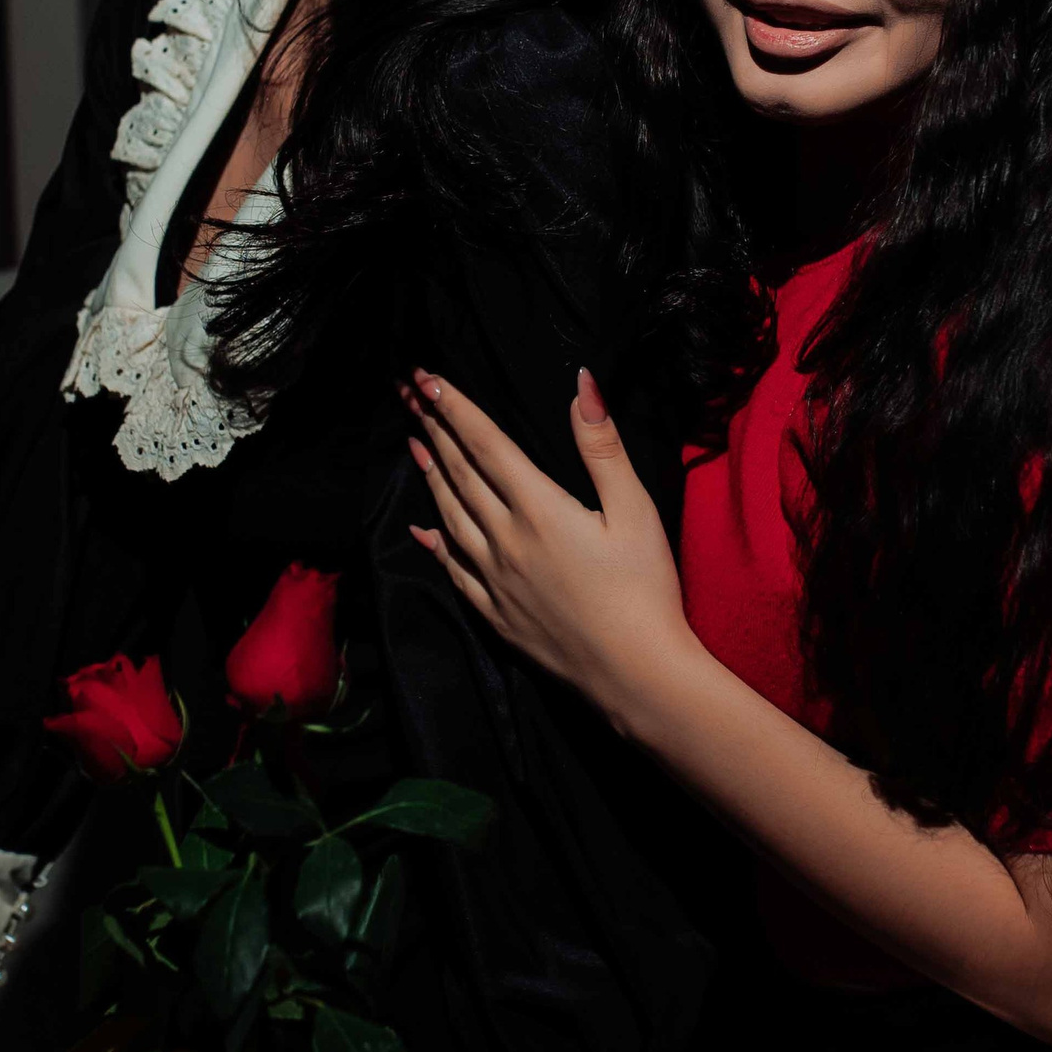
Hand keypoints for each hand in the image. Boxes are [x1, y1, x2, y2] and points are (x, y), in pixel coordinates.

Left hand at [405, 366, 690, 732]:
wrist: (635, 674)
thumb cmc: (644, 589)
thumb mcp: (634, 509)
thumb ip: (601, 445)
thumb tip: (580, 384)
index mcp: (538, 509)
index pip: (485, 444)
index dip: (454, 407)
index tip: (426, 377)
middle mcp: (505, 540)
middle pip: (460, 474)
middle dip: (434, 429)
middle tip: (408, 396)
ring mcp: (495, 580)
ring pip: (450, 518)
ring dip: (430, 478)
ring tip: (415, 446)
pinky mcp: (496, 614)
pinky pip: (454, 571)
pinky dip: (435, 544)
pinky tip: (423, 531)